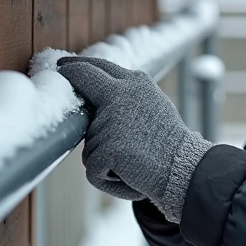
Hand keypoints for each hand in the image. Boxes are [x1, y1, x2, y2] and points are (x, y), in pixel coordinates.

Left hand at [56, 56, 211, 222]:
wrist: (184, 169)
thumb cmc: (171, 145)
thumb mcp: (154, 107)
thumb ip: (129, 98)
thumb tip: (102, 95)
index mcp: (135, 82)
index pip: (100, 67)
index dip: (80, 66)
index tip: (65, 65)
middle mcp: (121, 94)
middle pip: (84, 80)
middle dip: (69, 74)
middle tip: (60, 72)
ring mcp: (110, 121)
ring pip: (90, 143)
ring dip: (104, 157)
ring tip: (133, 160)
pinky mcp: (105, 149)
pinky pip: (93, 169)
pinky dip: (107, 179)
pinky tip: (129, 175)